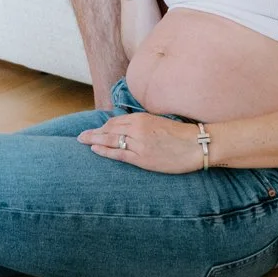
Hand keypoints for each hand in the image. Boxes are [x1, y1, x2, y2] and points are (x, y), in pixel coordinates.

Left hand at [78, 111, 203, 173]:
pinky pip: (119, 154)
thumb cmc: (181, 135)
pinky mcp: (142, 158)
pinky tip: (95, 149)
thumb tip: (129, 128)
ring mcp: (139, 143)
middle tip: (81, 136)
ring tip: (82, 141)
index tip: (96, 130)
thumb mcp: (159, 123)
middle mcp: (137, 128)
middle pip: (109, 129)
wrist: (196, 145)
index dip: (103, 127)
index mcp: (142, 118)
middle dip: (93, 133)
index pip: (115, 121)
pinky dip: (105, 151)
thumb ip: (143, 124)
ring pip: (111, 140)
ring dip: (94, 140)